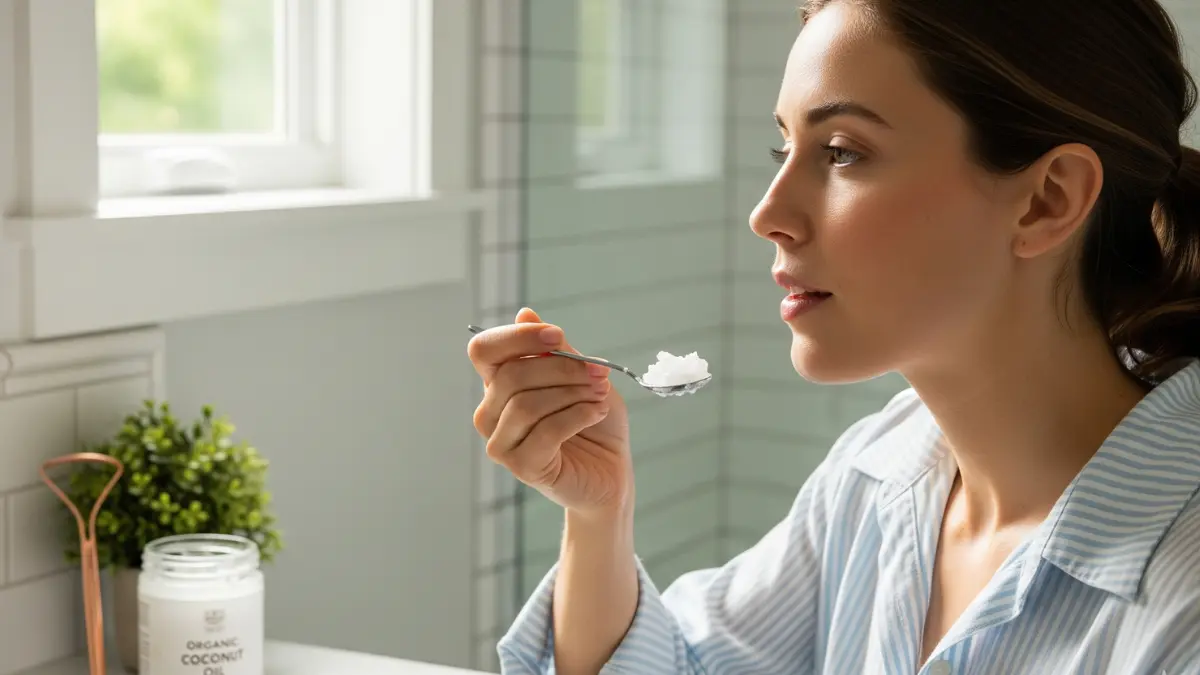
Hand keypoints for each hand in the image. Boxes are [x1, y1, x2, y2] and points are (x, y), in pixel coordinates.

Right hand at [469, 308, 632, 516]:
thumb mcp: (581, 375)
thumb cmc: (593, 421)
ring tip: (600, 396)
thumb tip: (525, 314)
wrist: (611, 471)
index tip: (557, 336)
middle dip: (563, 369)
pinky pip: (545, 431)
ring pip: (527, 404)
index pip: (484, 350)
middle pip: (512, 375)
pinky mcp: (522, 467)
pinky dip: (578, 416)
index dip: (518, 338)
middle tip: (599, 374)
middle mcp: (490, 413)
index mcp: (499, 385)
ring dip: (573, 393)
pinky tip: (596, 413)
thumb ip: (555, 350)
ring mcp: (502, 443)